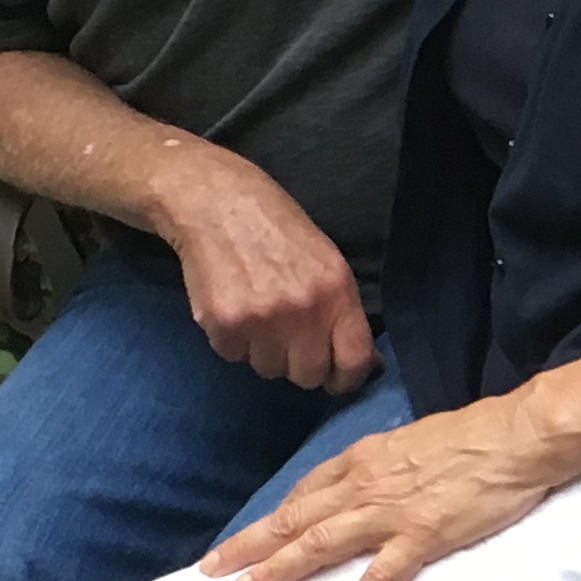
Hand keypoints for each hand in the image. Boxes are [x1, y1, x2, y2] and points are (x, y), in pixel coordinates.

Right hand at [155, 148, 376, 393]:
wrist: (216, 202)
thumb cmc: (278, 229)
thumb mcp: (327, 261)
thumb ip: (342, 312)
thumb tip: (363, 364)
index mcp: (337, 291)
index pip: (354, 361)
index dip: (346, 378)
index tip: (336, 378)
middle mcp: (303, 310)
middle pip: (308, 376)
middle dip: (300, 363)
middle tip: (288, 335)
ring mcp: (261, 320)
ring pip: (269, 369)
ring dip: (264, 350)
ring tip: (258, 311)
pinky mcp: (223, 325)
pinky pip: (234, 357)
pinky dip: (234, 340)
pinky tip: (234, 305)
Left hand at [205, 392, 563, 580]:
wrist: (519, 435)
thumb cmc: (478, 435)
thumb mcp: (417, 439)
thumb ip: (390, 461)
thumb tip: (378, 477)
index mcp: (366, 458)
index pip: (306, 490)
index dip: (273, 517)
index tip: (250, 538)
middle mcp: (366, 484)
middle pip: (295, 519)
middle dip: (249, 546)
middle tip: (210, 571)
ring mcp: (390, 512)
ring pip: (318, 545)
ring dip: (276, 571)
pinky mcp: (421, 537)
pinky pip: (378, 580)